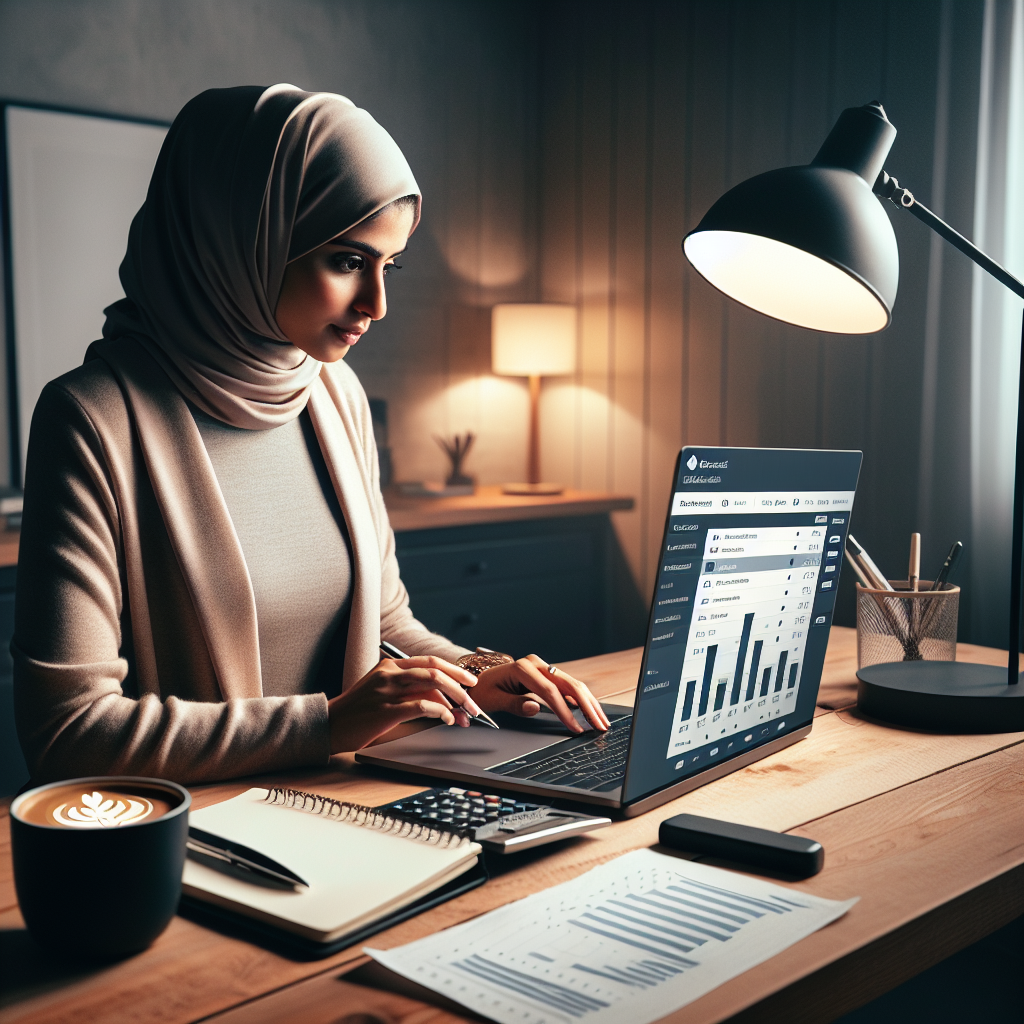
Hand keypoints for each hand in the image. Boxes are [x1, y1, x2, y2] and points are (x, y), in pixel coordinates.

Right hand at [327, 656, 480, 752]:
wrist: (328, 724)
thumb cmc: (357, 712)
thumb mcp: (382, 691)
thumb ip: (409, 690)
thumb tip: (443, 701)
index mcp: (390, 666)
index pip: (430, 661)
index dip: (454, 670)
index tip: (470, 681)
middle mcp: (390, 673)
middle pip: (436, 671)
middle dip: (461, 686)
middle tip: (474, 702)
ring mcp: (387, 691)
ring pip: (432, 685)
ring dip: (455, 699)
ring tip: (465, 714)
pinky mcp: (385, 711)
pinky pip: (421, 706)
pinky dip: (439, 712)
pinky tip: (446, 719)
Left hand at [471, 654, 610, 733]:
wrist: (478, 679)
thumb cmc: (483, 690)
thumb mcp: (493, 699)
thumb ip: (514, 704)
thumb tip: (535, 708)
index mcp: (523, 668)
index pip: (550, 692)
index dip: (565, 711)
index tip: (576, 728)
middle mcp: (536, 664)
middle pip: (569, 685)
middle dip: (587, 706)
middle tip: (600, 725)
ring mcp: (543, 667)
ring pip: (573, 684)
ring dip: (589, 703)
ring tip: (601, 721)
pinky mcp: (546, 674)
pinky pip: (567, 687)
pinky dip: (581, 700)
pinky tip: (590, 711)